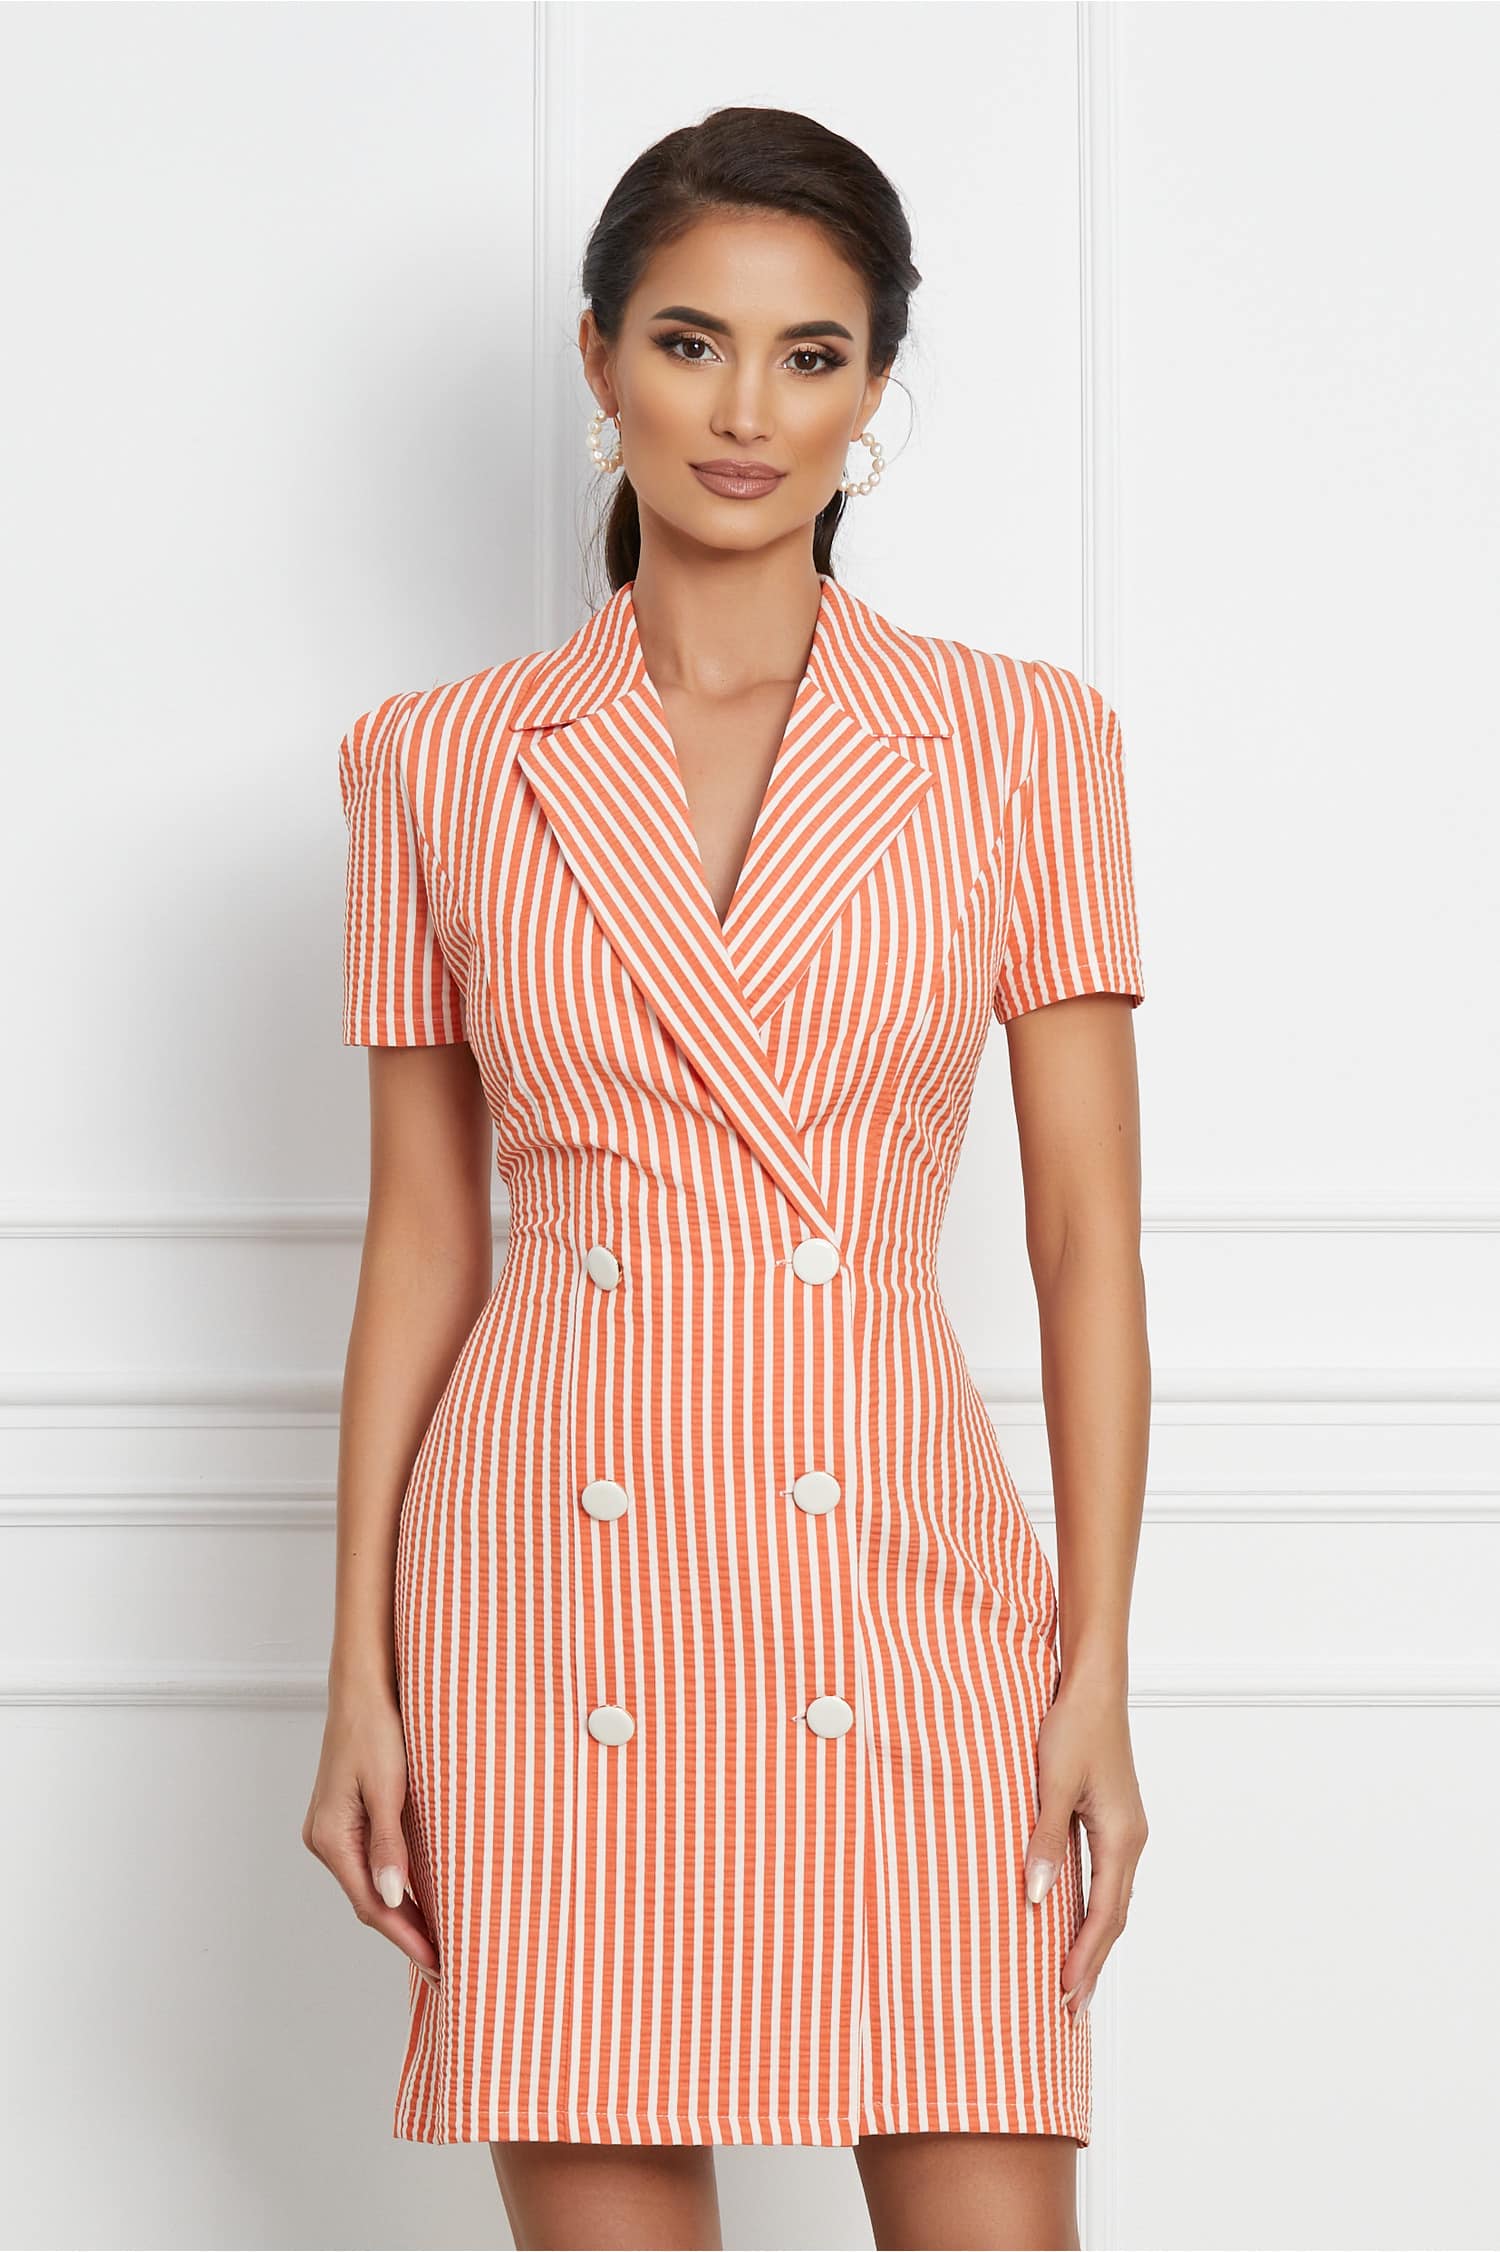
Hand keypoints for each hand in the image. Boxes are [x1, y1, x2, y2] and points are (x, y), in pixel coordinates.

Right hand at [302, 1680, 439, 1986]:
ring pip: (370, 1886)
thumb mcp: (388, 1785)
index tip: (438, 1964)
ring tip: (438, 1942)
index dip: (407, 1938)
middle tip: (446, 1965)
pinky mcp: (347, 1818)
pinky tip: (420, 1899)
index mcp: (330, 1837)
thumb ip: (389, 1843)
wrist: (362, 1687)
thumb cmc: (376, 1728)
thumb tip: (393, 1898)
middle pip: (369, 1902)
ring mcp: (334, 1830)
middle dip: (407, 1934)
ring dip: (403, 1914)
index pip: (372, 1905)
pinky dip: (396, 1886)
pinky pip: (372, 1865)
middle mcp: (325, 1840)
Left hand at [1023, 1669, 1147, 2017]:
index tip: (1064, 1994)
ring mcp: (1125, 1829)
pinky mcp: (1113, 1818)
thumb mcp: (1052, 1783)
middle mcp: (1131, 1839)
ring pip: (1112, 1899)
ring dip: (1094, 1940)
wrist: (1094, 1685)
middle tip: (1070, 2008)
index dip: (1084, 1957)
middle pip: (1114, 1916)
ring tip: (1073, 1978)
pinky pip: (1106, 1878)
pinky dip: (1093, 1909)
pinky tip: (1074, 1920)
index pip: (1104, 1914)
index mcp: (1122, 1837)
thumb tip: (1037, 1898)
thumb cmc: (1073, 1726)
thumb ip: (1045, 1840)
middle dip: (1092, 1962)